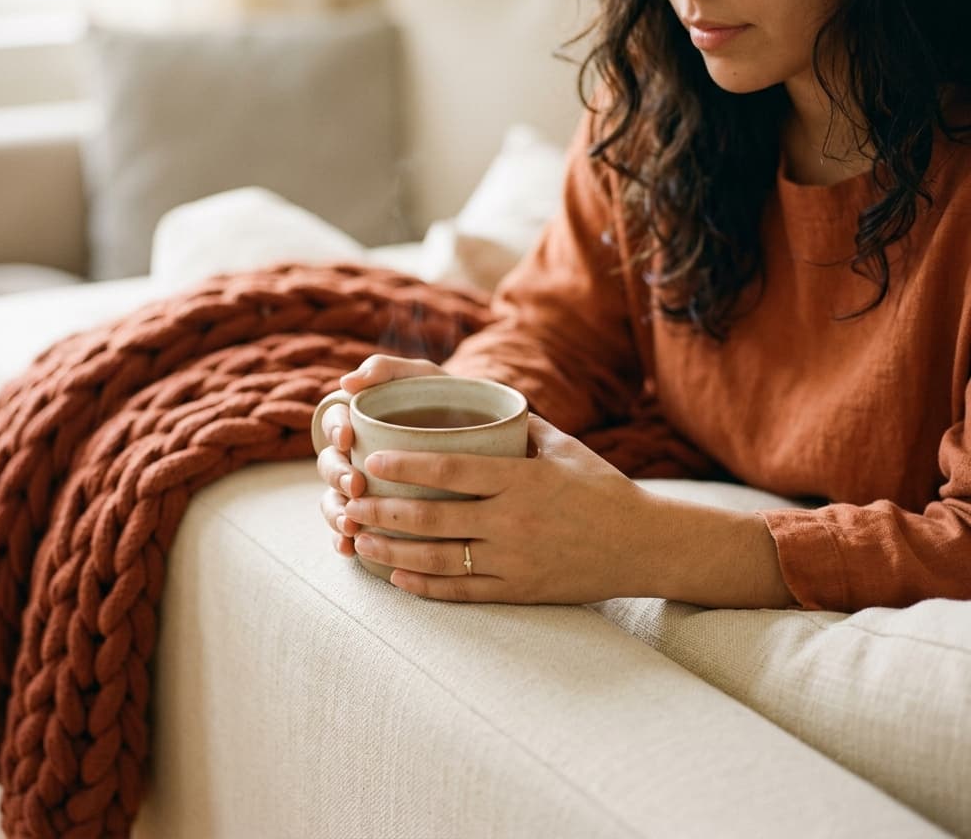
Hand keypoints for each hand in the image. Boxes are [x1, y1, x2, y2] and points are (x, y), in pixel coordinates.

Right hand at [317, 354, 448, 556]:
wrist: (490, 438)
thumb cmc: (449, 401)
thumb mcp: (423, 378)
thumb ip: (388, 369)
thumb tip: (347, 382)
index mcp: (361, 421)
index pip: (335, 422)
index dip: (334, 430)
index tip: (348, 439)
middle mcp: (358, 455)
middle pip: (330, 466)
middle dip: (338, 477)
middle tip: (356, 486)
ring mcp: (365, 488)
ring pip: (335, 500)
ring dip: (336, 512)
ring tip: (350, 525)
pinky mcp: (376, 516)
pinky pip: (349, 531)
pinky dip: (342, 540)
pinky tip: (349, 548)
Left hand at [337, 414, 653, 602]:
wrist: (644, 544)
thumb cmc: (602, 487)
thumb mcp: (564, 447)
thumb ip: (518, 428)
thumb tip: (476, 403)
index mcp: (522, 478)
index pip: (450, 468)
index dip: (404, 464)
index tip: (371, 459)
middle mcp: (514, 520)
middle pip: (432, 516)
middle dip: (382, 509)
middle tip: (349, 502)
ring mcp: (515, 559)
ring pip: (438, 557)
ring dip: (391, 548)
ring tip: (359, 538)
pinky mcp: (520, 590)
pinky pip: (462, 591)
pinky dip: (425, 585)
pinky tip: (397, 576)